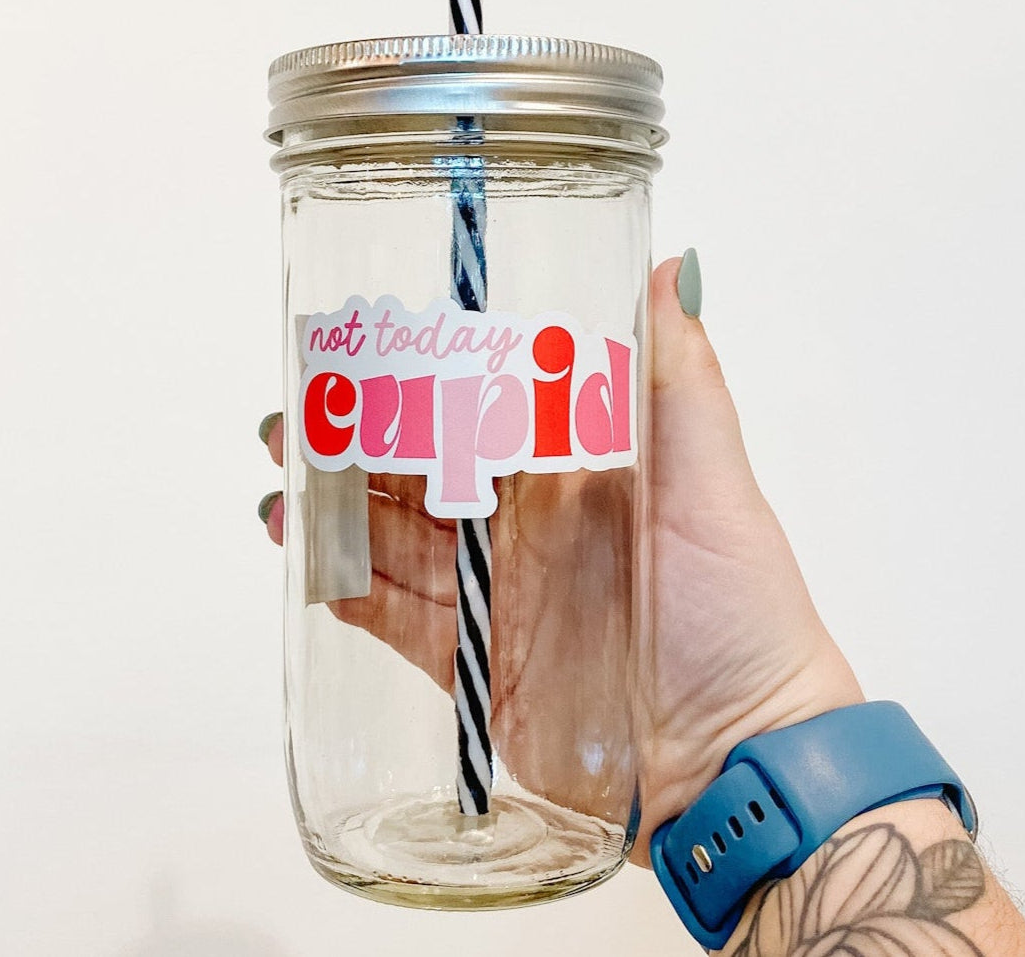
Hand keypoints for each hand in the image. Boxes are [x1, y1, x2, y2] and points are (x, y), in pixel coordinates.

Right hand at [261, 255, 861, 865]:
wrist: (737, 758)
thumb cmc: (741, 613)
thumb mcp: (713, 484)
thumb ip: (682, 381)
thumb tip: (678, 267)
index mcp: (571, 474)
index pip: (478, 412)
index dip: (418, 382)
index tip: (361, 352)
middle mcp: (526, 529)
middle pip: (421, 476)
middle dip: (355, 447)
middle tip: (293, 422)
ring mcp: (496, 599)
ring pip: (396, 545)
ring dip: (337, 517)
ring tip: (282, 493)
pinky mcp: (476, 669)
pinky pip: (398, 623)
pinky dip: (350, 596)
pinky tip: (309, 567)